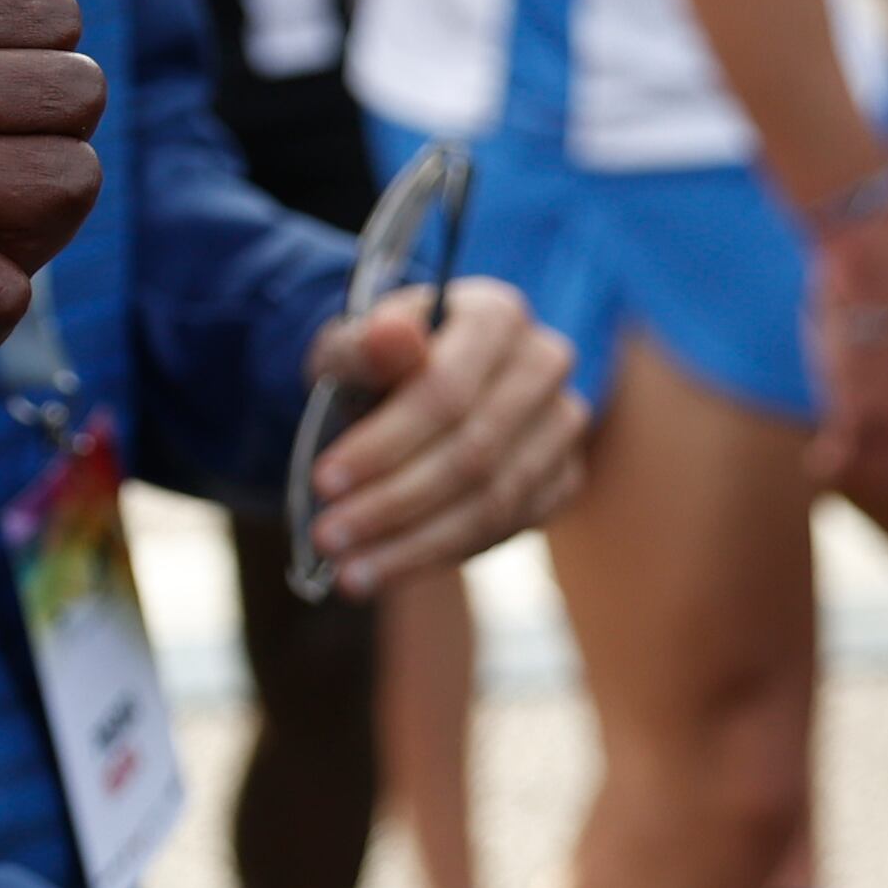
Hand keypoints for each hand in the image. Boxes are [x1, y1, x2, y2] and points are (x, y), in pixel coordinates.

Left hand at [300, 277, 581, 590]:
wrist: (407, 384)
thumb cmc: (374, 361)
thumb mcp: (350, 346)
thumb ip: (364, 345)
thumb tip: (390, 336)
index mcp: (495, 314)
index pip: (444, 392)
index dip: (383, 444)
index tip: (323, 482)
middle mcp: (543, 365)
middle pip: (472, 455)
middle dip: (393, 505)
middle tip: (330, 538)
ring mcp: (562, 425)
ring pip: (494, 502)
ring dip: (417, 545)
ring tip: (352, 573)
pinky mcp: (564, 477)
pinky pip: (508, 527)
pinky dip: (445, 551)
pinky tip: (392, 567)